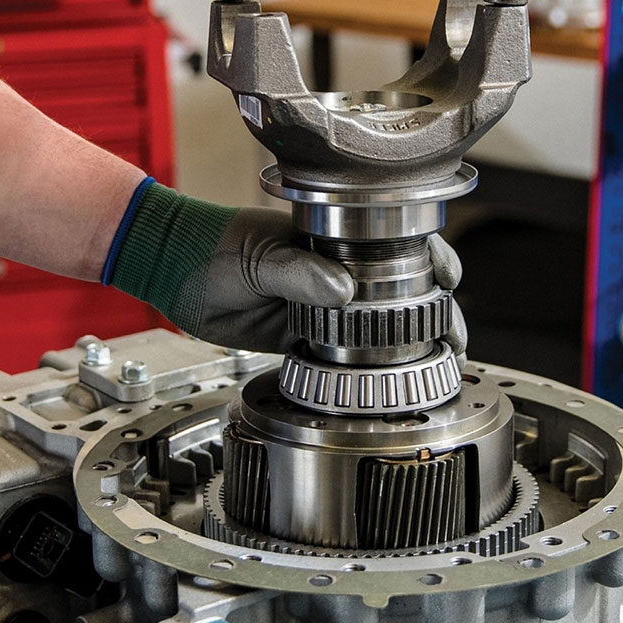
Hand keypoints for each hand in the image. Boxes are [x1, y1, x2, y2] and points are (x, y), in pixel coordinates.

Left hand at [106, 185, 466, 356]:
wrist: (172, 272)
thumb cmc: (212, 245)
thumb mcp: (258, 255)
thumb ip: (298, 271)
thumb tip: (343, 290)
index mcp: (334, 238)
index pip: (397, 244)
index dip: (430, 258)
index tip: (446, 278)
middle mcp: (336, 271)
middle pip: (400, 291)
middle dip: (432, 311)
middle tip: (451, 336)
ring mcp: (321, 306)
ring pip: (376, 327)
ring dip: (405, 345)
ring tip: (436, 364)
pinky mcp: (301, 337)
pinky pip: (341, 355)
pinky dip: (365, 370)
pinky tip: (388, 384)